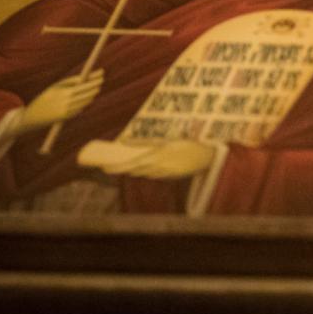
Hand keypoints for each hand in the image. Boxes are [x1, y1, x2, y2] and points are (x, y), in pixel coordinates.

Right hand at [14, 70, 103, 131]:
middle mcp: (65, 100)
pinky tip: (88, 99)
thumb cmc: (43, 99)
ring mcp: (67, 109)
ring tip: (96, 88)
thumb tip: (84, 78)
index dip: (93, 78)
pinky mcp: (67, 117)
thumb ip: (68, 83)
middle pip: (86, 91)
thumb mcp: (53, 88)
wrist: (31, 117)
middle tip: (101, 79)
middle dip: (95, 85)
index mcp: (62, 91)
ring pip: (85, 100)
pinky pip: (79, 108)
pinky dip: (84, 103)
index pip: (82, 83)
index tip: (101, 72)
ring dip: (92, 94)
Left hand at [77, 138, 216, 179]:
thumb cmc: (188, 141)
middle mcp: (158, 167)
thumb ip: (145, 142)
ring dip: (138, 169)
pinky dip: (151, 170)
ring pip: (147, 173)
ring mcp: (166, 173)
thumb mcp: (166, 138)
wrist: (208, 153)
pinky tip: (151, 165)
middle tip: (112, 165)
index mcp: (155, 157)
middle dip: (125, 168)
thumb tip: (125, 143)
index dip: (116, 167)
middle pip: (136, 171)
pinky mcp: (174, 175)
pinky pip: (158, 174)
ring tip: (130, 165)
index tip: (104, 168)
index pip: (130, 165)